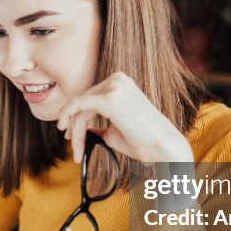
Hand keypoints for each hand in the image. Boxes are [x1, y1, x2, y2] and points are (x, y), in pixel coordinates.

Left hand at [55, 72, 192, 163]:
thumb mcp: (113, 128)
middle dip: (72, 124)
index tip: (69, 134)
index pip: (89, 97)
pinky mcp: (109, 99)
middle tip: (71, 144)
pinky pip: (79, 108)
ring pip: (78, 106)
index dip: (74, 116)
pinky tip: (74, 141)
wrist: (161, 147)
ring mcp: (114, 86)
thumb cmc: (141, 140)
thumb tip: (79, 128)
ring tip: (77, 151)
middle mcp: (117, 79)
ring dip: (74, 130)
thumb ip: (96, 124)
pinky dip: (73, 126)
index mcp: (119, 83)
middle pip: (81, 100)